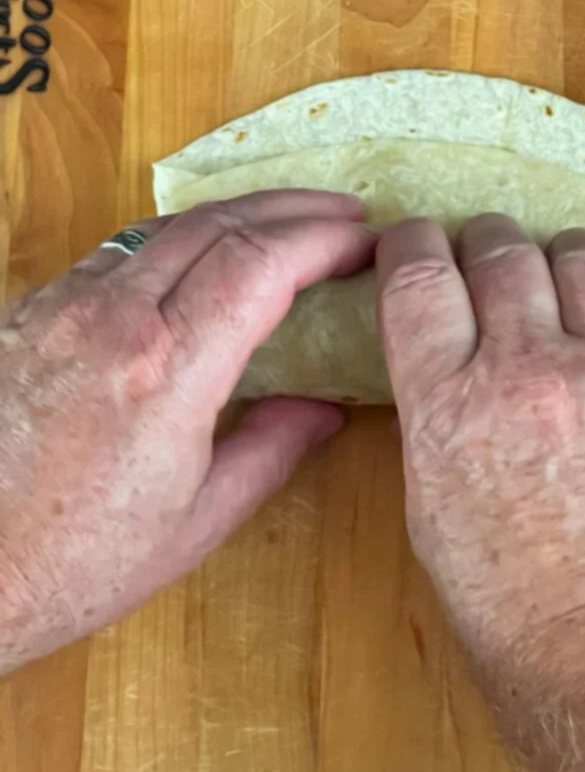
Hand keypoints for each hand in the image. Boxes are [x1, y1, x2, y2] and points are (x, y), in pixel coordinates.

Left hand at [0, 190, 373, 672]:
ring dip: (235, 216)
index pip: (260, 264)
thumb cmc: (81, 562)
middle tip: (343, 215)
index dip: (322, 239)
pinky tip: (198, 261)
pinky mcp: (29, 312)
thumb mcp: (198, 521)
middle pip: (217, 223)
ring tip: (283, 228)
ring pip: (164, 226)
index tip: (364, 240)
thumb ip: (272, 450)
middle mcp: (110, 318)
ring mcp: (61, 306)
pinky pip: (117, 253)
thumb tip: (326, 408)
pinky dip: (176, 241)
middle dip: (291, 209)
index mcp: (166, 371)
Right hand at [377, 214, 584, 771]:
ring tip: (565, 275)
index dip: (409, 243)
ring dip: (563, 257)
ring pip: (584, 257)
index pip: (417, 280)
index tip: (411, 236)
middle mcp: (531, 371)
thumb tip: (452, 375)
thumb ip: (441, 432)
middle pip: (499, 253)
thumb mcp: (441, 528)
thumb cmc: (528, 633)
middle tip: (488, 253)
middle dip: (485, 242)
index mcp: (449, 412)